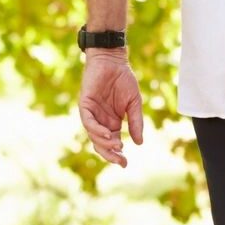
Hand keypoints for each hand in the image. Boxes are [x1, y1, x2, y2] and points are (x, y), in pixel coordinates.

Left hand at [78, 51, 143, 166]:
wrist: (114, 60)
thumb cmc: (124, 79)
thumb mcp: (134, 103)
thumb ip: (135, 122)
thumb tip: (139, 143)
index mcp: (112, 122)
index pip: (113, 143)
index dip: (117, 154)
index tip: (125, 163)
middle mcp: (100, 120)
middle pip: (101, 143)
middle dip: (109, 154)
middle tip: (120, 160)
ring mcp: (92, 113)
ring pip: (94, 134)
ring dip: (104, 142)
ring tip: (117, 146)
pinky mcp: (85, 104)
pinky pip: (88, 121)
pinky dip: (96, 129)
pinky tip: (108, 134)